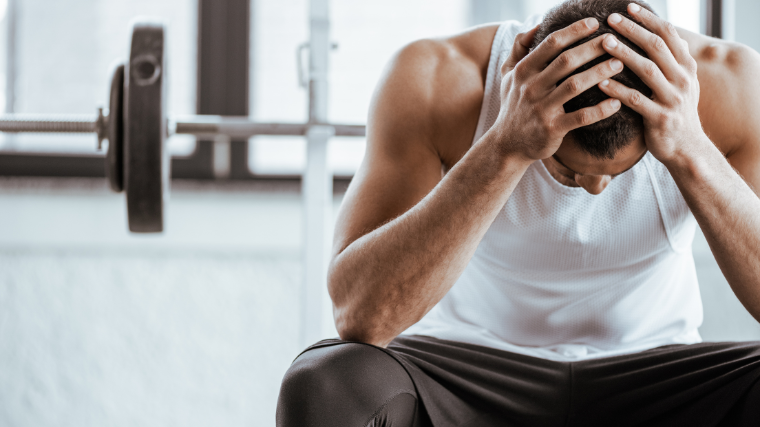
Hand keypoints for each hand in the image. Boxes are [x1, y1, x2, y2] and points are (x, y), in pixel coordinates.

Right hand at [495, 18, 623, 160]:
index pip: (551, 44)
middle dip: (593, 48)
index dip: (574, 31)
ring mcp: (541, 109)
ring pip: (575, 86)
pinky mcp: (552, 129)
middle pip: (566, 61)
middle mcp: (531, 88)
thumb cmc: (513, 105)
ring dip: (600, 73)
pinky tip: (616, 103)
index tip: (595, 22)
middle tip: (615, 41)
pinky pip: (580, 118)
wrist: (508, 144)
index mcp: (523, 71)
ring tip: (620, 64)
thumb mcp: (507, 75)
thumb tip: (536, 25)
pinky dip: (600, 110)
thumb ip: (518, 48)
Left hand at [599, 3, 704, 163]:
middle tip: (610, 19)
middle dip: (633, 30)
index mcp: (686, 67)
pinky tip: (600, 82)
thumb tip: (658, 33)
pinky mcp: (660, 119)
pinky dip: (618, 90)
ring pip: (647, 70)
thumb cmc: (675, 112)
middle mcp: (683, 79)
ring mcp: (673, 99)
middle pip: (656, 47)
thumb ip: (670, 60)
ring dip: (624, 54)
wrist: (687, 148)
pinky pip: (636, 101)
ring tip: (603, 42)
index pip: (668, 34)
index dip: (648, 19)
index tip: (628, 7)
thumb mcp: (680, 82)